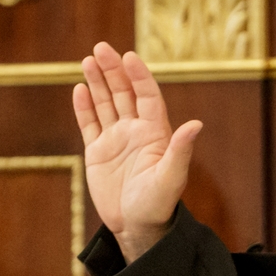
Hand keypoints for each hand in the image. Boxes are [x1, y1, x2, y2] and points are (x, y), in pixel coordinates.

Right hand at [72, 43, 200, 260]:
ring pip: (105, 104)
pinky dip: (84, 107)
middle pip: (124, 93)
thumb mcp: (171, 178)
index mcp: (155, 133)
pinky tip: (79, 89)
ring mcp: (115, 139)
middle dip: (113, 70)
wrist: (137, 227)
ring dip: (97, 82)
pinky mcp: (97, 152)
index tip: (128, 57)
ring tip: (88, 60)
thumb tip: (196, 124)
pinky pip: (89, 124)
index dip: (138, 76)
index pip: (146, 96)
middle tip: (100, 48)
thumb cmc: (158, 204)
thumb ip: (180, 150)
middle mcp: (135, 130)